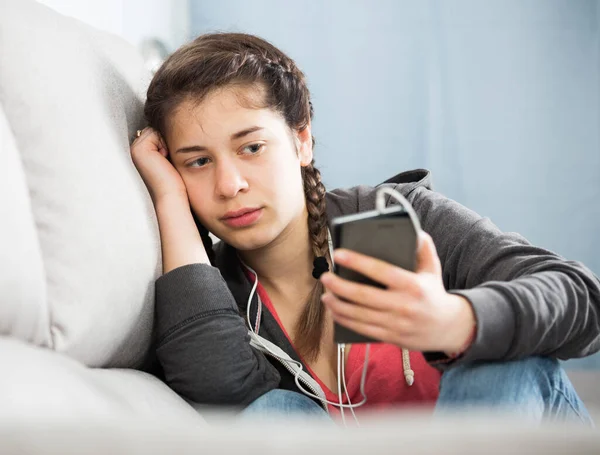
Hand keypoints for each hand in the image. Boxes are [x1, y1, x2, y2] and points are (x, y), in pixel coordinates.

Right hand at [130, 127, 186, 203]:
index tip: (169, 158)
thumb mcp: (170, 157)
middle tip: (167, 159)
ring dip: (166, 142)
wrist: (171, 194)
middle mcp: (136, 149)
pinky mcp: (139, 148)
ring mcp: (136, 148)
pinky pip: (156, 132)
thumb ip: (166, 142)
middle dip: (166, 140)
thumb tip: (172, 127)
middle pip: (156, 129)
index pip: (158, 132)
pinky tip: (163, 157)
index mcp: (142, 151)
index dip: (167, 141)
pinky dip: (164, 143)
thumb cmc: (175, 180)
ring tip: (165, 159)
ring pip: (156, 130)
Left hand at [320, 231, 475, 354]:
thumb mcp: (432, 268)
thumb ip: (423, 248)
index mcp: (412, 285)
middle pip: (364, 295)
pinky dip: (345, 320)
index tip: (338, 254)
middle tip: (326, 277)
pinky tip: (335, 311)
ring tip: (326, 295)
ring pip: (359, 315)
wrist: (450, 328)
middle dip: (340, 286)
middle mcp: (403, 305)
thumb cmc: (434, 293)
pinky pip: (362, 330)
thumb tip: (413, 230)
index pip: (380, 271)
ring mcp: (396, 324)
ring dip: (338, 305)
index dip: (357, 262)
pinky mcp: (391, 337)